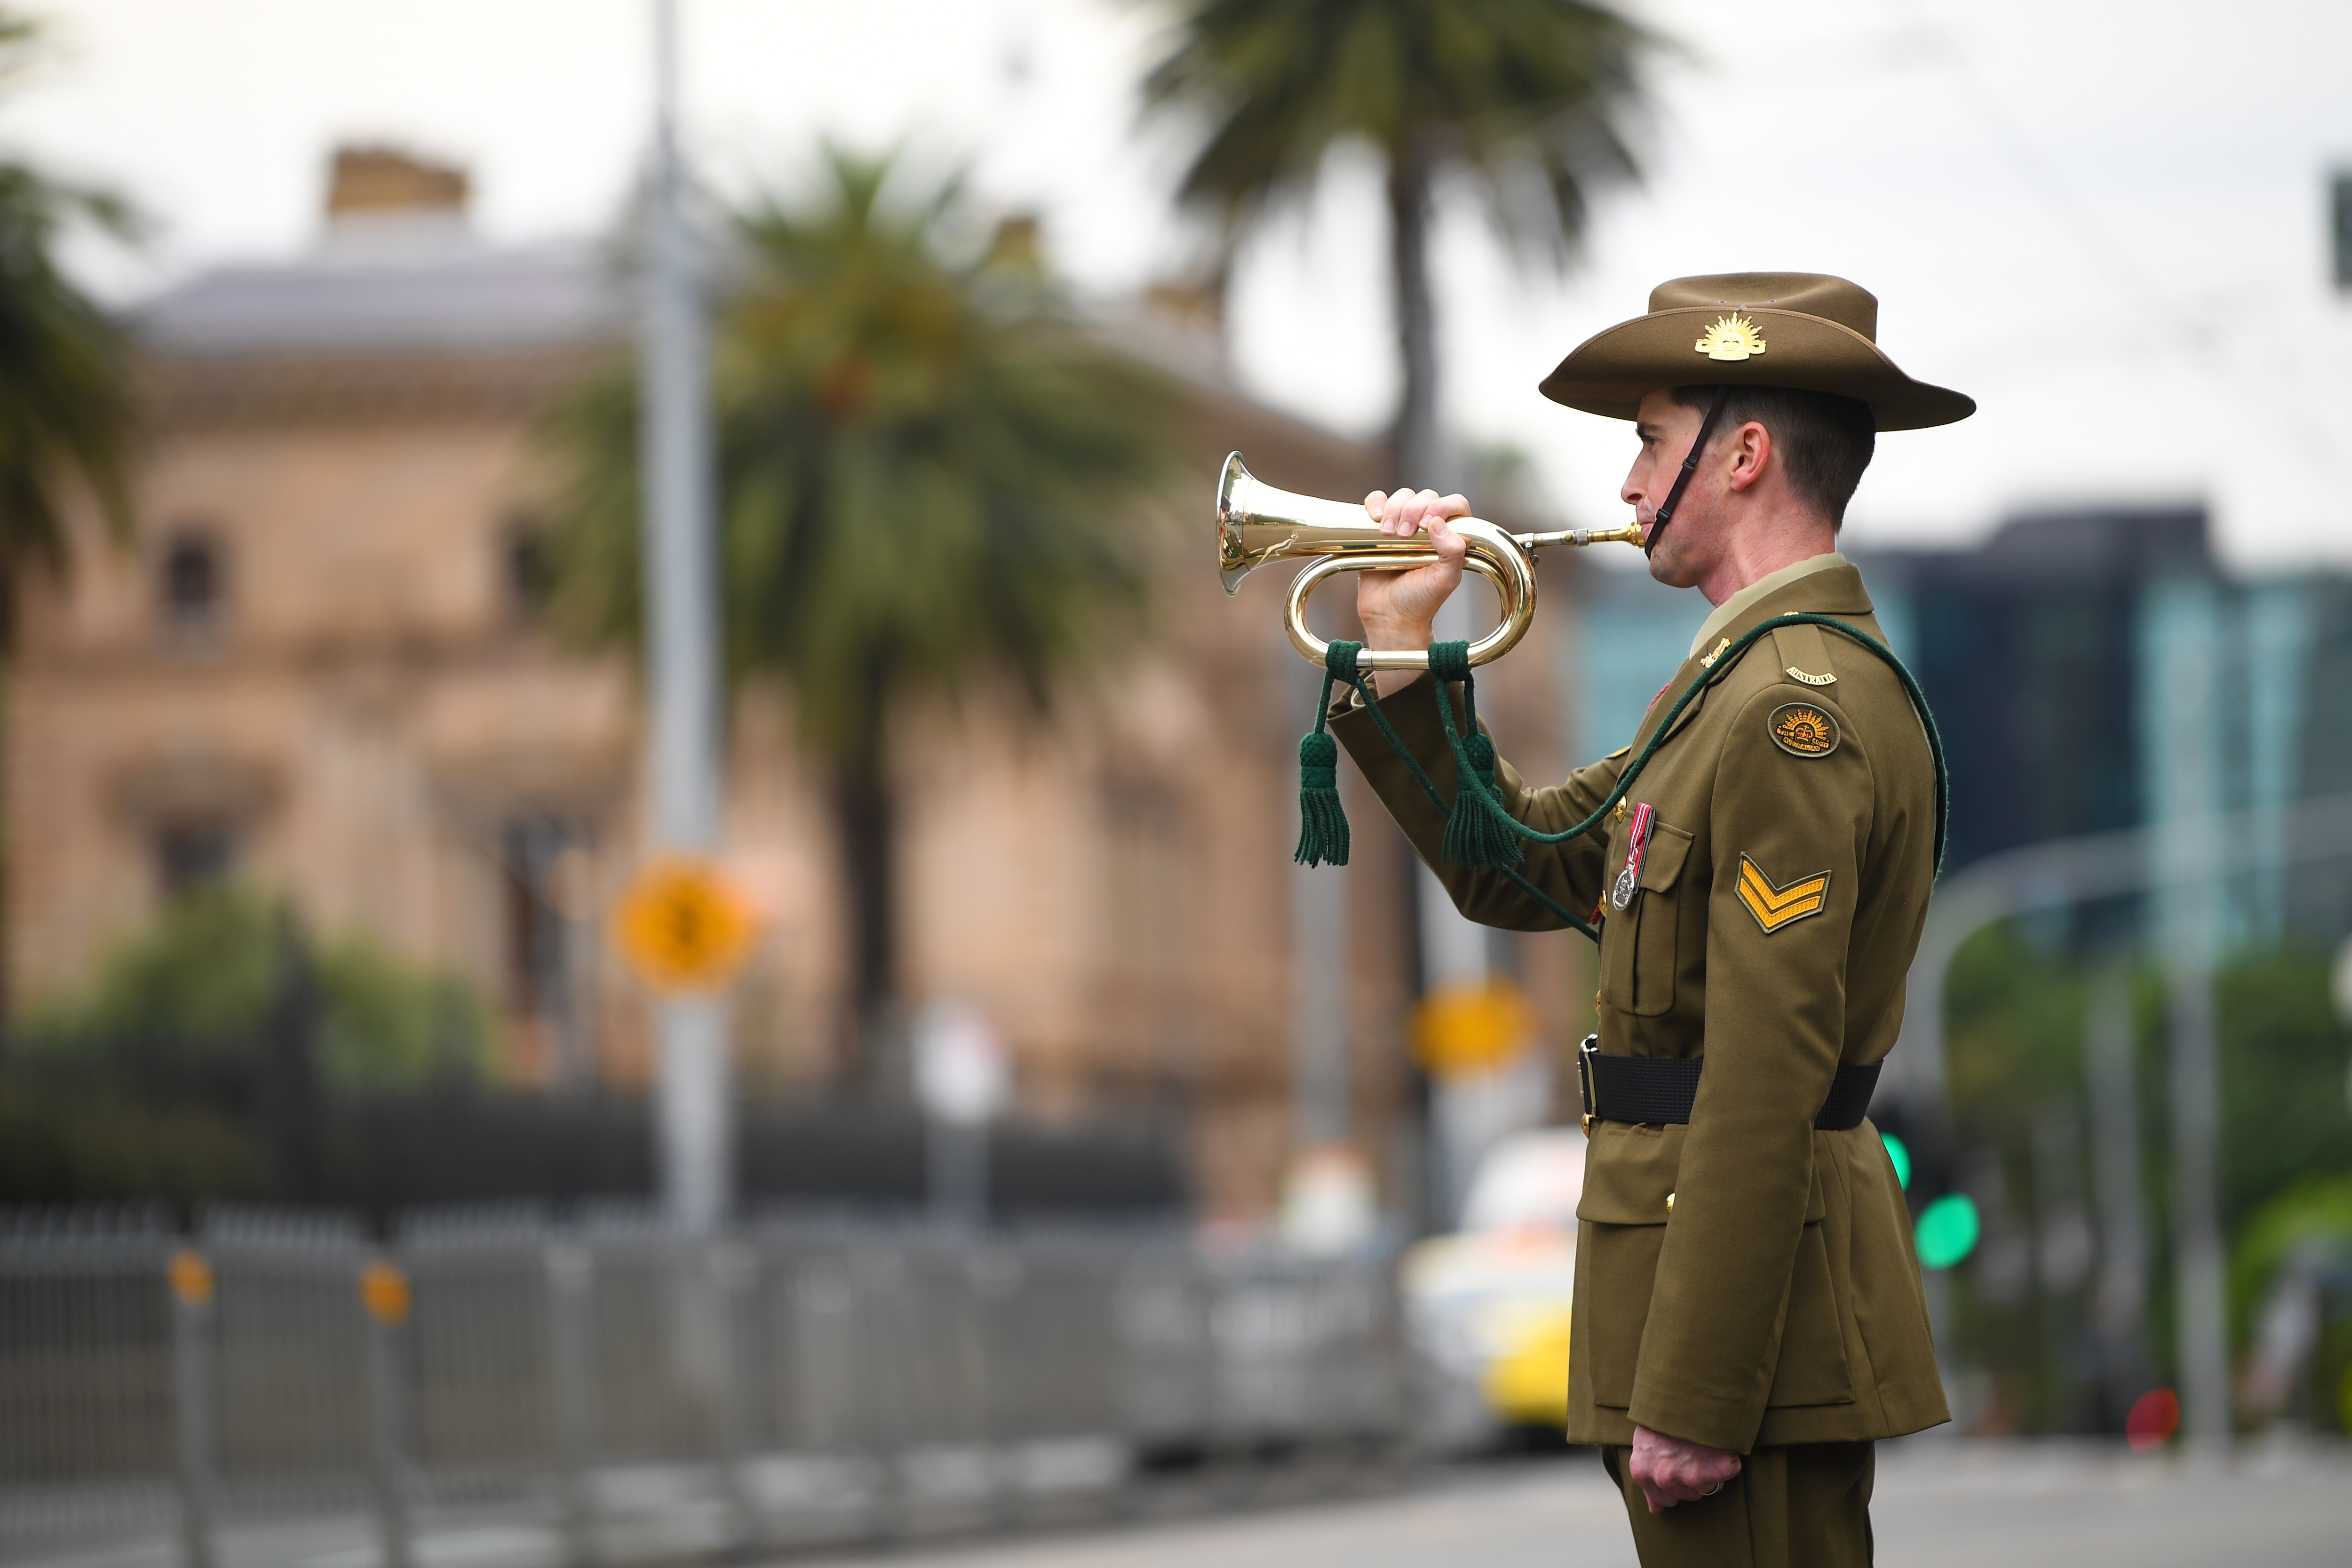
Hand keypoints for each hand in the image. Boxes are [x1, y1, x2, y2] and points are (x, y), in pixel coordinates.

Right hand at [1354, 487, 1468, 694]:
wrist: (1389, 615)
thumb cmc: (1421, 601)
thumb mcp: (1446, 579)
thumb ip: (1453, 551)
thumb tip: (1438, 522)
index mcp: (1450, 536)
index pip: (1454, 504)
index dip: (1442, 506)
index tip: (1427, 524)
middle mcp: (1428, 528)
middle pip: (1425, 497)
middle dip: (1413, 510)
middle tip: (1406, 535)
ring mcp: (1403, 525)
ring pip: (1402, 496)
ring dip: (1394, 509)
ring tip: (1388, 534)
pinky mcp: (1378, 528)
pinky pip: (1376, 501)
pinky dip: (1374, 504)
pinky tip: (1374, 519)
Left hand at [1628, 1424, 1741, 1513]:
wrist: (1682, 1389)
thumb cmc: (1663, 1417)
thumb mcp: (1646, 1445)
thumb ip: (1649, 1480)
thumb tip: (1655, 1510)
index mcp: (1643, 1473)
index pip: (1666, 1500)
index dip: (1677, 1483)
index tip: (1680, 1464)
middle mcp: (1665, 1478)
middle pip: (1689, 1495)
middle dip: (1694, 1477)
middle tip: (1692, 1450)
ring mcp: (1691, 1475)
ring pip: (1709, 1487)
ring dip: (1710, 1469)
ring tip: (1702, 1445)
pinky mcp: (1717, 1468)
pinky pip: (1729, 1472)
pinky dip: (1728, 1459)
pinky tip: (1716, 1442)